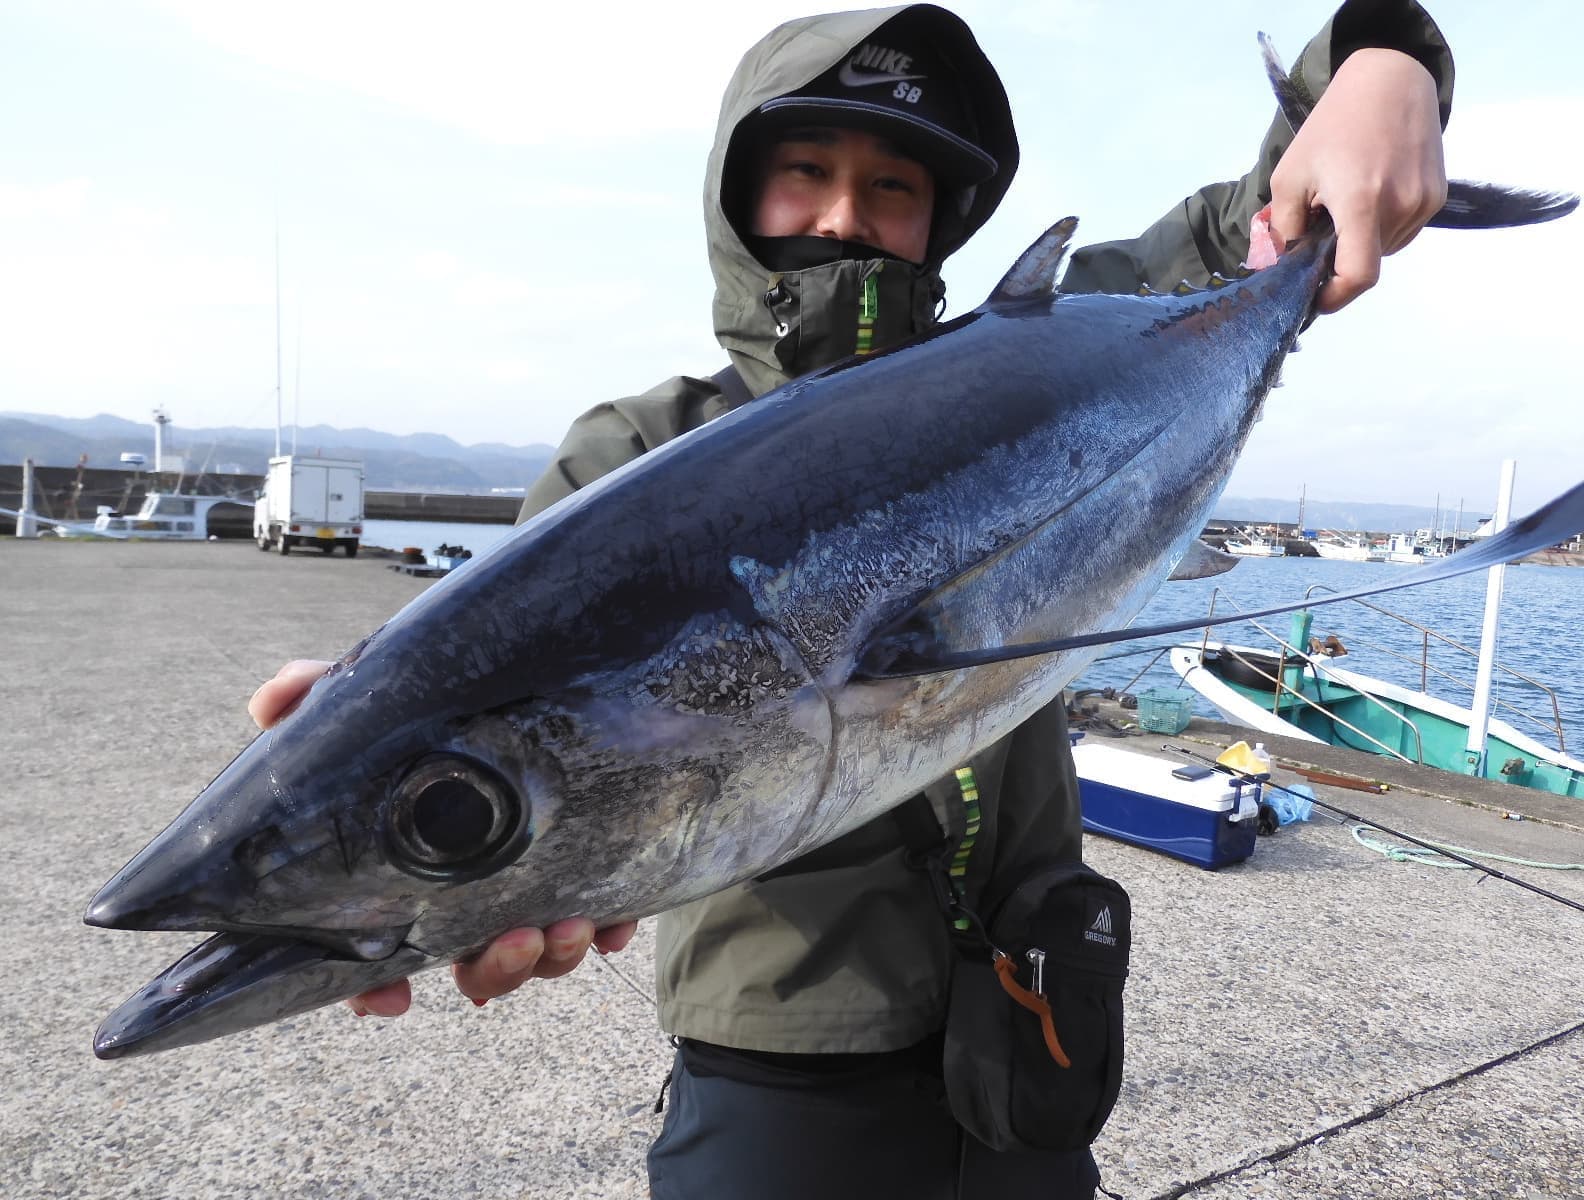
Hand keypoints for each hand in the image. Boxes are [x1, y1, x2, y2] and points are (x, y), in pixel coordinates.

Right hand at [248, 660, 639, 1018]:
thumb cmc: (437, 715)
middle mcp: (467, 897)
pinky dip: (607, 930)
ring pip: (535, 955)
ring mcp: (527, 892)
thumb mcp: (380, 704)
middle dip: (494, 970)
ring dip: (552, 957)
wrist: (538, 691)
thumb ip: (319, 697)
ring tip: (572, 926)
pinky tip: (614, 926)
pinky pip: (600, 923)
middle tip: (519, 939)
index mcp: (408, 878)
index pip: (377, 956)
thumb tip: (270, 700)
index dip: (373, 990)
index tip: (391, 1000)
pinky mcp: (586, 875)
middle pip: (472, 966)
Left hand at [1269, 47, 1446, 313]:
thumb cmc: (1332, 125)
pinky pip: (1403, 230)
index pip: (1358, 275)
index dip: (1335, 297)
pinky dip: (1381, 225)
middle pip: (1368, 262)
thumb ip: (1283, 227)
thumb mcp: (1290, 174)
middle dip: (1340, 259)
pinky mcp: (1438, 195)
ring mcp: (1425, 202)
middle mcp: (1401, 206)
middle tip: (1320, 230)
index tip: (1315, 299)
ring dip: (1362, 240)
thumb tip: (1281, 265)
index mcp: (1362, 202)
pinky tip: (1371, 193)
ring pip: (1386, 248)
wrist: (1391, 80)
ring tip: (1346, 202)